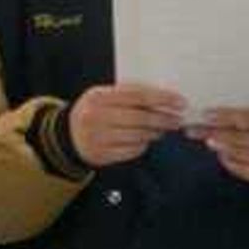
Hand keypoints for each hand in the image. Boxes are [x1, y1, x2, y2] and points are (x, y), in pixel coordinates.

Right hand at [67, 81, 187, 166]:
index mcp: (99, 97)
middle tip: (178, 120)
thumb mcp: (104, 96)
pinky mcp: (102, 154)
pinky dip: (143, 145)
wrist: (67, 135)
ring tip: (163, 129)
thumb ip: (128, 94)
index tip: (180, 102)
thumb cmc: (95, 111)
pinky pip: (132, 150)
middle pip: (141, 118)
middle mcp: (97, 116)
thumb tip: (164, 97)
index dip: (163, 99)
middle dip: (164, 119)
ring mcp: (98, 137)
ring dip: (155, 133)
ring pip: (138, 136)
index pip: (138, 96)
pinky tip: (146, 140)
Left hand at [193, 107, 248, 187]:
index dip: (224, 117)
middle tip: (197, 131)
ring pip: (240, 154)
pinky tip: (222, 157)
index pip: (246, 119)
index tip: (206, 115)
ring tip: (208, 142)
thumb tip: (213, 117)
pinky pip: (243, 170)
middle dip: (216, 134)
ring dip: (221, 148)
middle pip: (240, 138)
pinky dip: (230, 163)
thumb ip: (244, 121)